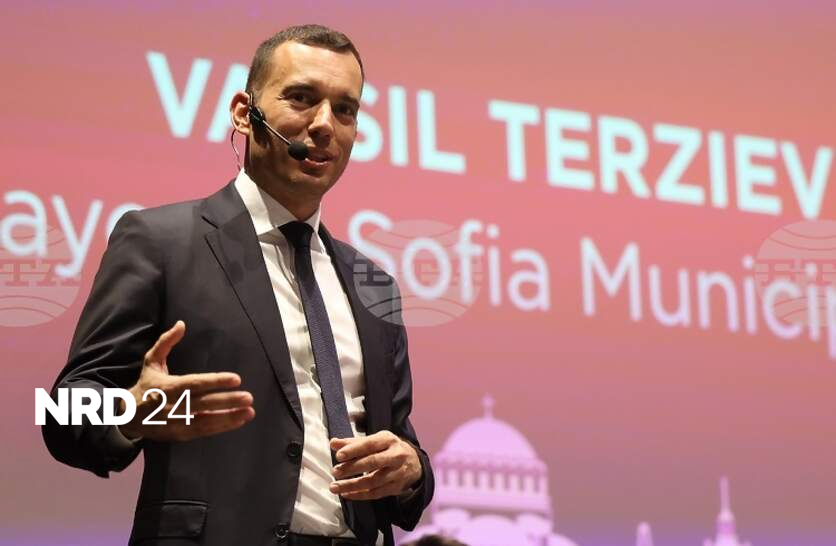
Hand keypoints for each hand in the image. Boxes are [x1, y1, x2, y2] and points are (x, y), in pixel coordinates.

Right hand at [118, 320, 254, 441]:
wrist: (125, 417)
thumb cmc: (145, 385)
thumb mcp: (151, 361)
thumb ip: (166, 342)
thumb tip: (181, 323)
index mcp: (166, 387)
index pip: (194, 384)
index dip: (215, 382)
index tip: (236, 379)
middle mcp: (172, 406)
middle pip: (203, 404)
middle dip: (227, 401)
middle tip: (249, 397)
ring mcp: (176, 423)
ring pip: (205, 421)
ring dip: (229, 417)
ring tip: (249, 411)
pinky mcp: (180, 434)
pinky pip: (203, 431)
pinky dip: (222, 427)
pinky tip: (239, 420)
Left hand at [329, 431, 421, 499]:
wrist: (415, 463)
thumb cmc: (389, 449)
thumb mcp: (375, 440)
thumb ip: (353, 443)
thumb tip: (333, 443)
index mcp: (388, 440)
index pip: (370, 444)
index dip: (354, 450)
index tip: (339, 455)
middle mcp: (395, 456)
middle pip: (373, 462)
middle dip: (352, 467)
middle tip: (335, 471)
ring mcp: (397, 473)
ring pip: (373, 481)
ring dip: (352, 485)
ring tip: (335, 487)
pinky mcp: (396, 487)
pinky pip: (376, 493)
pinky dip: (360, 495)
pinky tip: (346, 494)